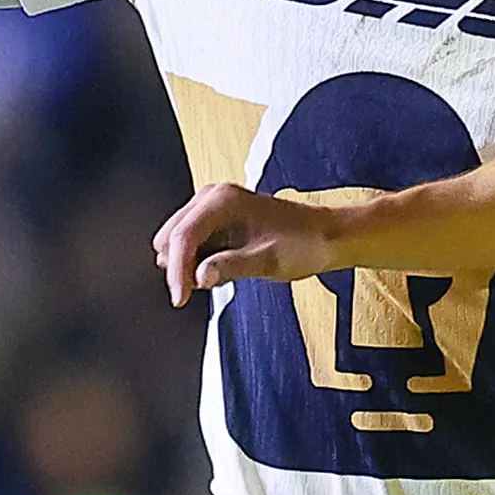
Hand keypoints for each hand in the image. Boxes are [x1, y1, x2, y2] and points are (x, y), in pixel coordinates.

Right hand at [154, 184, 345, 304]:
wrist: (323, 236)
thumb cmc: (304, 243)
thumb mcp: (268, 261)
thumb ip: (231, 267)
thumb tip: (198, 276)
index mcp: (224, 200)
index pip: (183, 236)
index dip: (177, 271)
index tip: (179, 298)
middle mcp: (213, 196)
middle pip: (171, 235)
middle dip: (180, 267)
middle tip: (198, 292)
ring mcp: (211, 205)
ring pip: (176, 239)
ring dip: (186, 264)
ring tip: (217, 277)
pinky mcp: (214, 218)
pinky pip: (189, 241)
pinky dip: (194, 259)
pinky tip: (216, 269)